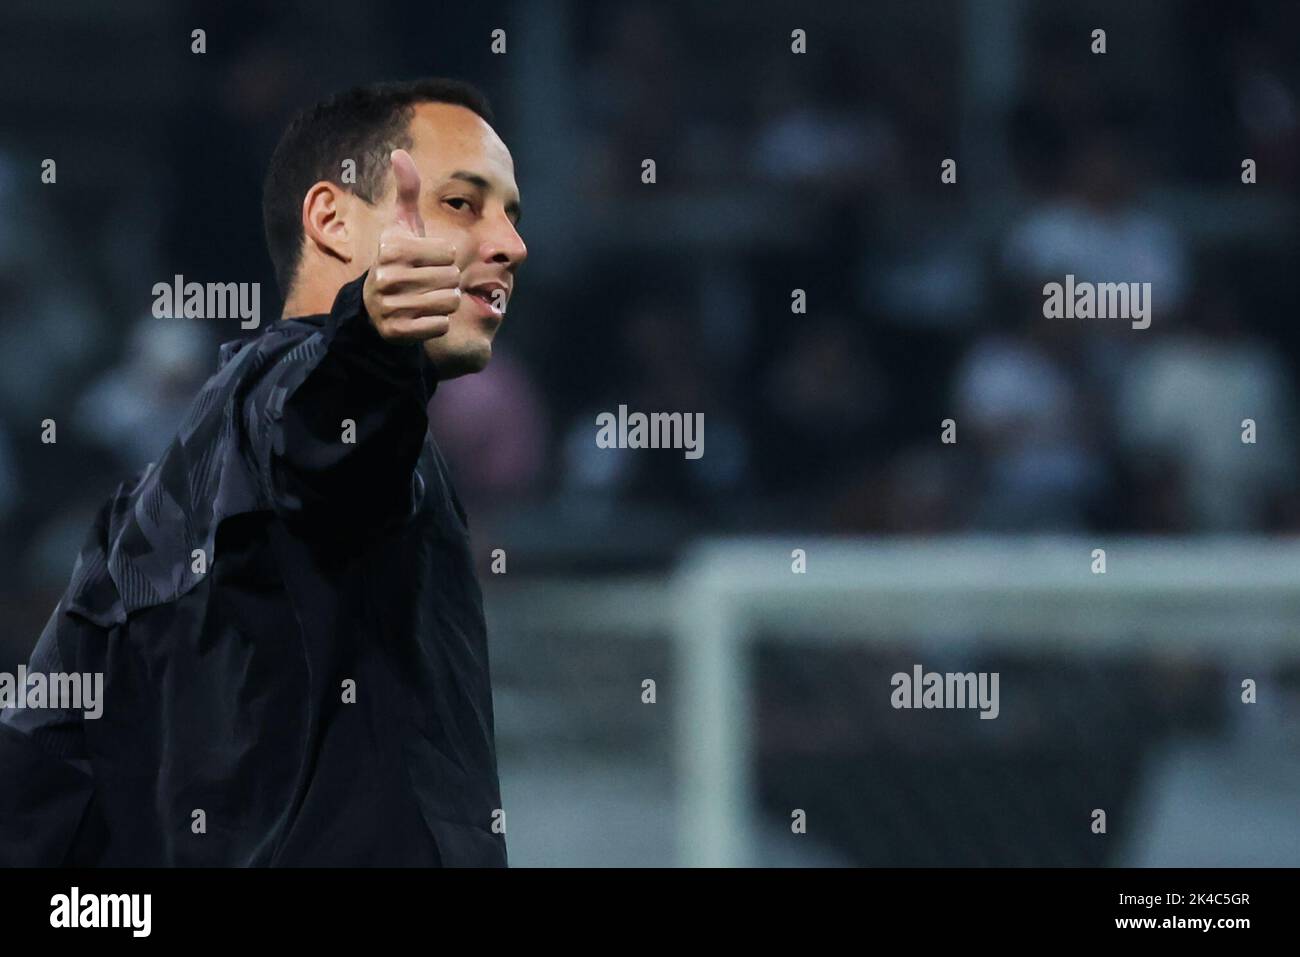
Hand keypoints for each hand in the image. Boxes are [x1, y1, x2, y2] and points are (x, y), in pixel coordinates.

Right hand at [362, 149, 459, 341]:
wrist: (373, 308)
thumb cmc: (398, 261)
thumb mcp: (401, 228)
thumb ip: (406, 193)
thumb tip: (399, 152)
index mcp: (392, 249)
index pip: (449, 254)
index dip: (444, 258)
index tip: (424, 261)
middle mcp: (387, 277)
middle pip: (452, 278)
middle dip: (446, 281)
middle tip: (424, 283)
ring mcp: (391, 307)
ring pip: (450, 302)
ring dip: (444, 302)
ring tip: (424, 298)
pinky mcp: (397, 332)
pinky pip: (441, 325)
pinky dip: (436, 323)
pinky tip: (419, 318)